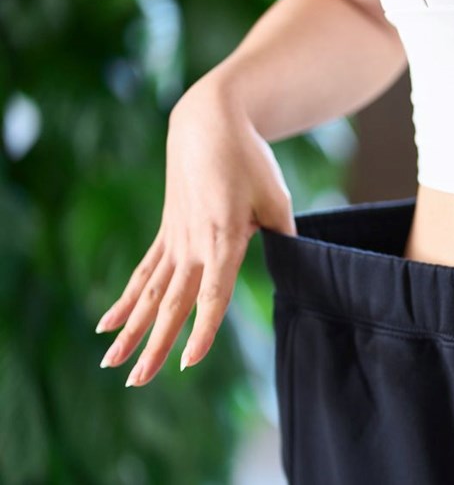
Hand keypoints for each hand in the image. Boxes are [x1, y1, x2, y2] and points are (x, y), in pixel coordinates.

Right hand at [95, 76, 296, 385]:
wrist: (209, 125)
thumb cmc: (250, 161)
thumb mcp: (276, 197)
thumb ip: (283, 234)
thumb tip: (295, 264)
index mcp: (223, 238)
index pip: (212, 294)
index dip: (201, 329)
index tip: (189, 360)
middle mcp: (193, 244)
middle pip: (171, 303)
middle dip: (154, 345)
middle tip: (136, 382)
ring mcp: (174, 239)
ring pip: (148, 294)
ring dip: (130, 331)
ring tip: (110, 364)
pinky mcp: (167, 233)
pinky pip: (142, 272)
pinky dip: (124, 299)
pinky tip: (106, 324)